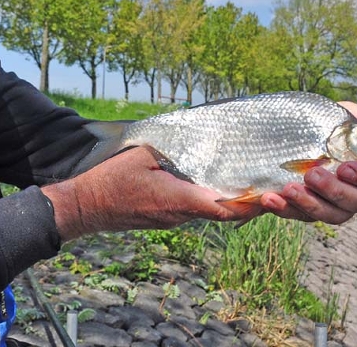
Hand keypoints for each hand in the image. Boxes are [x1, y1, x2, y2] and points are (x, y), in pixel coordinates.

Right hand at [42, 146, 249, 241]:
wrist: (87, 207)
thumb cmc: (111, 180)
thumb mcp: (141, 155)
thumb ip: (171, 148)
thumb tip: (196, 137)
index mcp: (177, 199)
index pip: (221, 208)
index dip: (248, 203)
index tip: (267, 193)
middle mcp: (179, 215)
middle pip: (223, 213)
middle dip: (248, 204)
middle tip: (269, 187)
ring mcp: (172, 220)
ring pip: (211, 214)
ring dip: (231, 203)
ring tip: (251, 183)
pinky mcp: (166, 219)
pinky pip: (196, 212)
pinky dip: (213, 202)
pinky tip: (218, 186)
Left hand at [259, 102, 356, 223]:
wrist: (289, 132)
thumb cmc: (325, 122)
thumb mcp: (345, 114)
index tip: (345, 167)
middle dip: (335, 191)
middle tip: (312, 174)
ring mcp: (335, 205)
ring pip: (333, 215)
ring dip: (310, 203)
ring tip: (289, 187)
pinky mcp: (309, 211)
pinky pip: (300, 215)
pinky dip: (284, 208)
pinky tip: (269, 198)